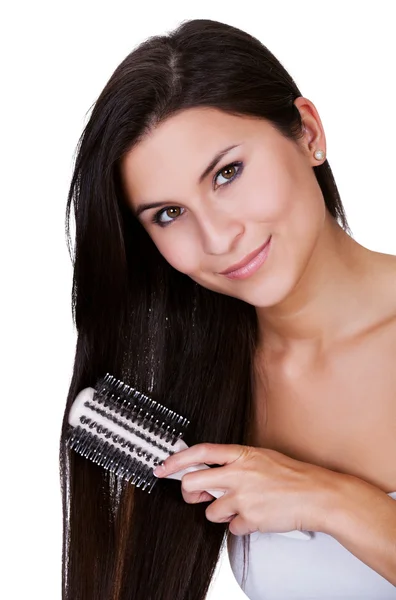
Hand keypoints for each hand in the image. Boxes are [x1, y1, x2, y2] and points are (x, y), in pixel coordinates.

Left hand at [154, 442, 341, 535]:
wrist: (316, 495)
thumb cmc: (292, 476)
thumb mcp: (261, 457)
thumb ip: (236, 463)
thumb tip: (210, 472)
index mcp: (241, 454)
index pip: (200, 452)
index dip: (177, 459)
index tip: (162, 466)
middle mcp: (239, 473)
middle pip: (193, 482)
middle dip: (190, 493)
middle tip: (199, 496)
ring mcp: (243, 496)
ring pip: (210, 510)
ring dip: (222, 513)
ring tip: (244, 506)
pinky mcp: (250, 518)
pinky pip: (231, 527)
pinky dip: (241, 525)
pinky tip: (257, 516)